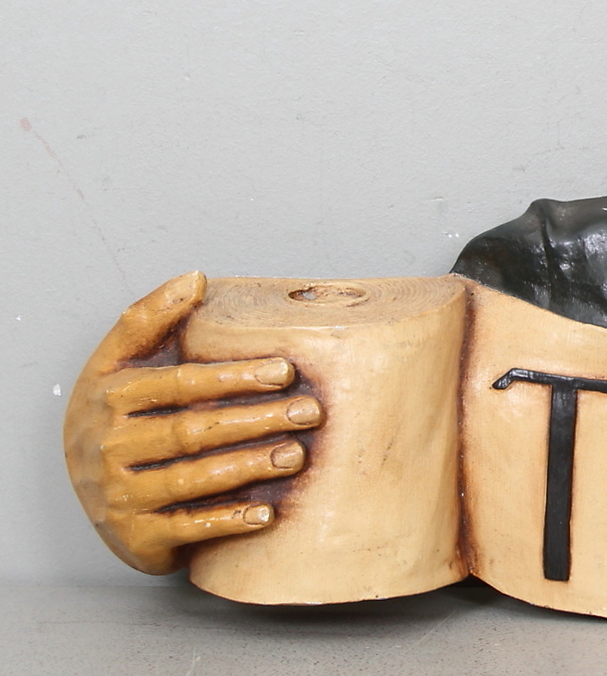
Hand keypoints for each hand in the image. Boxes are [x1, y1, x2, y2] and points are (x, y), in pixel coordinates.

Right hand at [62, 272, 323, 573]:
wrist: (87, 489)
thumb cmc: (117, 415)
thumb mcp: (118, 362)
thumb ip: (150, 318)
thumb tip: (195, 277)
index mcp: (109, 397)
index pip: (179, 384)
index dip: (232, 376)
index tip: (285, 369)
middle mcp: (107, 448)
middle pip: (191, 432)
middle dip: (256, 420)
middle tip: (310, 412)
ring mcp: (118, 496)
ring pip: (191, 480)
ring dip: (248, 467)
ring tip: (297, 455)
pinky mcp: (135, 536)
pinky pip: (186, 529)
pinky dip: (227, 521)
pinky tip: (267, 514)